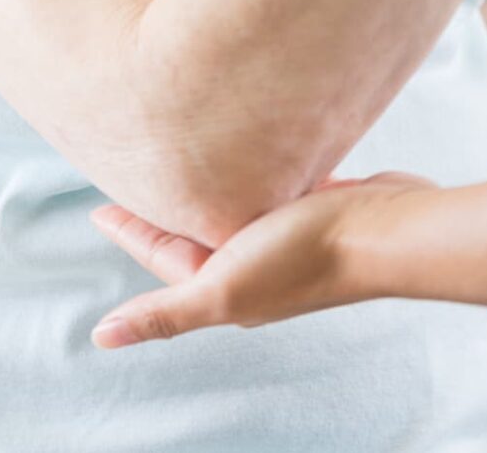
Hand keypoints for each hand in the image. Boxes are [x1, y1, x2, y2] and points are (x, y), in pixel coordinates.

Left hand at [89, 173, 432, 347]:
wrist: (387, 230)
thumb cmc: (306, 255)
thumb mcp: (222, 285)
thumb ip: (165, 310)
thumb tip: (101, 337)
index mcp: (225, 285)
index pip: (162, 253)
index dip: (129, 228)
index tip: (99, 205)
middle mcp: (253, 262)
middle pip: (194, 230)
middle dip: (165, 204)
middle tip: (136, 167)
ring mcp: (285, 234)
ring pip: (233, 206)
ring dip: (208, 185)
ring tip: (185, 155)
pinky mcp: (315, 203)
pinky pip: (272, 186)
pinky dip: (254, 172)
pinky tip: (252, 148)